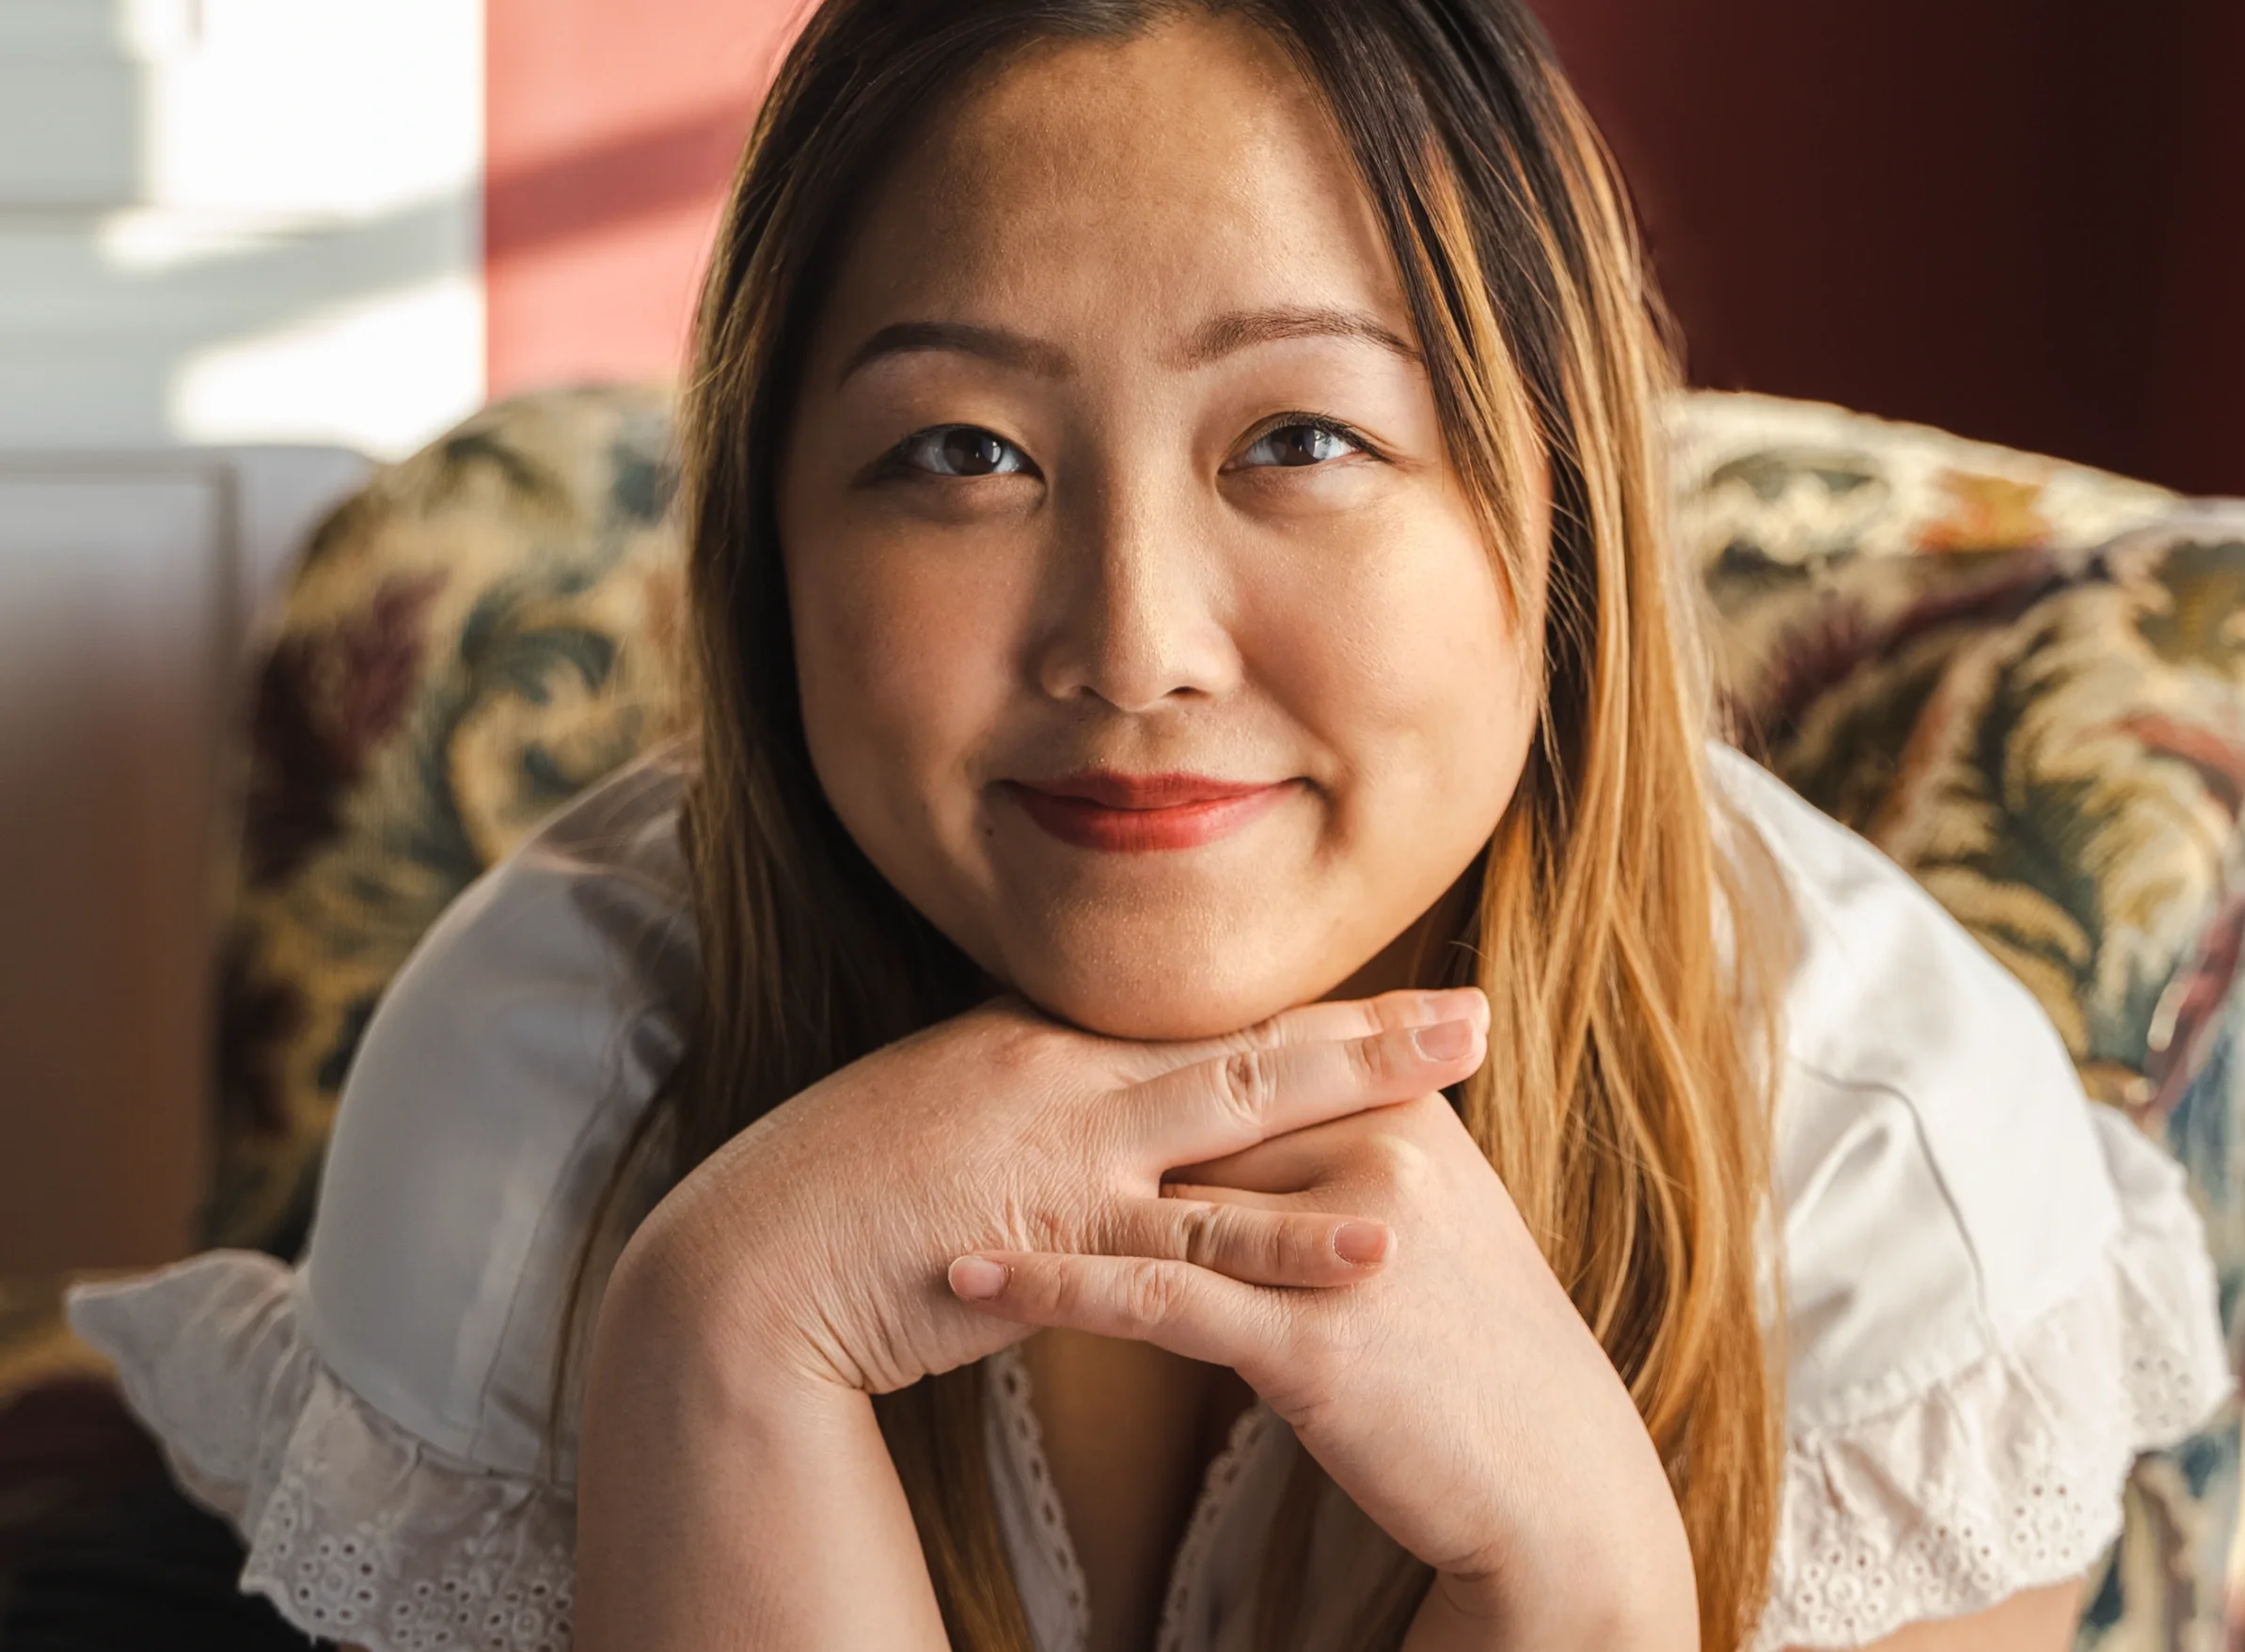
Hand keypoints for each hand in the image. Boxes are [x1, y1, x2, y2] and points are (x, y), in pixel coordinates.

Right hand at [606, 985, 1489, 1398]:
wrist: (742, 1265)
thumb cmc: (837, 1195)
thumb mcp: (946, 1115)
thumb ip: (1035, 1102)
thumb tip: (1107, 1107)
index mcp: (1046, 1044)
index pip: (1201, 1022)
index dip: (1303, 1015)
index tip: (1394, 1005)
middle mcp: (1068, 1075)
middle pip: (1244, 1045)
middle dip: (1365, 1031)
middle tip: (1474, 1013)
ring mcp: (1063, 1152)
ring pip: (1238, 1118)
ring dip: (1355, 1101)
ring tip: (1460, 1086)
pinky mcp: (1052, 1242)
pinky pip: (1189, 1247)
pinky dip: (1281, 1245)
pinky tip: (1367, 1246)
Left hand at [945, 1030, 1699, 1651]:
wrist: (1557, 1483)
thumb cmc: (1474, 1349)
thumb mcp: (1417, 1215)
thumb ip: (1338, 1144)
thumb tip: (1238, 1098)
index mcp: (1397, 1109)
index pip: (1245, 1058)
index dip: (1135, 1054)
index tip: (1029, 1033)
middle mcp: (1376, 1151)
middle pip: (1192, 1113)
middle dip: (1071, 1104)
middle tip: (951, 1082)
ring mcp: (1345, 1239)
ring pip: (1158, 1200)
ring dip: (1033, 1198)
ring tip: (924, 1192)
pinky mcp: (1314, 1337)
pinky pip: (1155, 1300)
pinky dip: (1055, 1289)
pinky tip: (974, 1285)